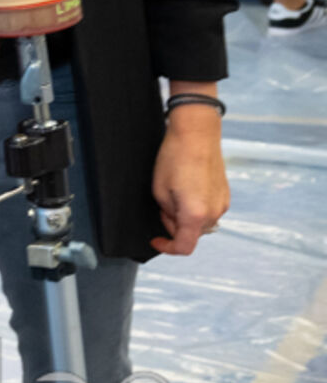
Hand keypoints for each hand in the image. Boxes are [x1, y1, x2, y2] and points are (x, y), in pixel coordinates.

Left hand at [150, 110, 228, 254]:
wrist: (197, 134)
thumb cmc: (175, 157)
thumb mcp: (159, 190)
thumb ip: (168, 213)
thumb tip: (174, 219)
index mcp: (196, 215)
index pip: (184, 246)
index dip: (167, 247)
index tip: (156, 241)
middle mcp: (214, 212)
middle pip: (192, 234)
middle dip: (174, 225)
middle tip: (162, 205)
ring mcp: (222, 204)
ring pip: (201, 223)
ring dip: (186, 216)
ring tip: (174, 193)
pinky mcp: (225, 195)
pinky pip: (209, 210)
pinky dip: (196, 208)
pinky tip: (186, 189)